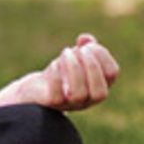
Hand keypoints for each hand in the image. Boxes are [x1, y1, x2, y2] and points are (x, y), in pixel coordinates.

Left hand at [0, 34, 119, 110]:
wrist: (31, 91)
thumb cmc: (57, 73)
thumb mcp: (74, 57)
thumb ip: (84, 47)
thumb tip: (86, 39)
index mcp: (98, 86)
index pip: (112, 74)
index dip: (102, 55)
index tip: (86, 44)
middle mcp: (87, 99)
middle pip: (101, 92)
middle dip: (92, 66)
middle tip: (78, 49)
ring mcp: (69, 104)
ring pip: (80, 94)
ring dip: (74, 69)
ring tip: (64, 52)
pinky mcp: (51, 104)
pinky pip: (57, 97)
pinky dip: (56, 78)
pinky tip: (53, 65)